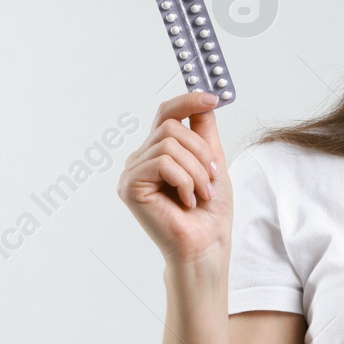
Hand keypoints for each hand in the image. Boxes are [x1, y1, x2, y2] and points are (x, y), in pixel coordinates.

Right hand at [116, 91, 230, 266]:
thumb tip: (205, 100)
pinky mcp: (129, 186)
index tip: (214, 97)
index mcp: (159, 152)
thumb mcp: (212, 163)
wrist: (205, 246)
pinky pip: (161, 163)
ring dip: (196, 170)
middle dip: (200, 152)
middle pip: (170, 127)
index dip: (188, 100)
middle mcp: (141, 158)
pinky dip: (183, 181)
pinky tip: (187, 201)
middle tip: (212, 178)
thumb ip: (204, 132)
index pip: (166, 113)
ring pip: (168, 145)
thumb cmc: (209, 213)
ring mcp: (132, 172)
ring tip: (201, 193)